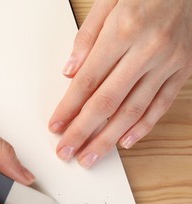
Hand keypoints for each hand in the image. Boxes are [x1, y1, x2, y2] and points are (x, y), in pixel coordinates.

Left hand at [49, 0, 191, 167]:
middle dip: (83, 131)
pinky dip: (142, 127)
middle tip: (67, 151)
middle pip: (107, 102)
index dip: (69, 107)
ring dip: (108, 138)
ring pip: (133, 110)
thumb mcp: (105, 3)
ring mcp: (167, 63)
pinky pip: (161, 105)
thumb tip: (70, 71)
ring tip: (90, 156)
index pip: (88, 81)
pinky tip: (124, 142)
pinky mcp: (181, 70)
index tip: (56, 126)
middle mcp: (147, 50)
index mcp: (122, 32)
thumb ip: (86, 39)